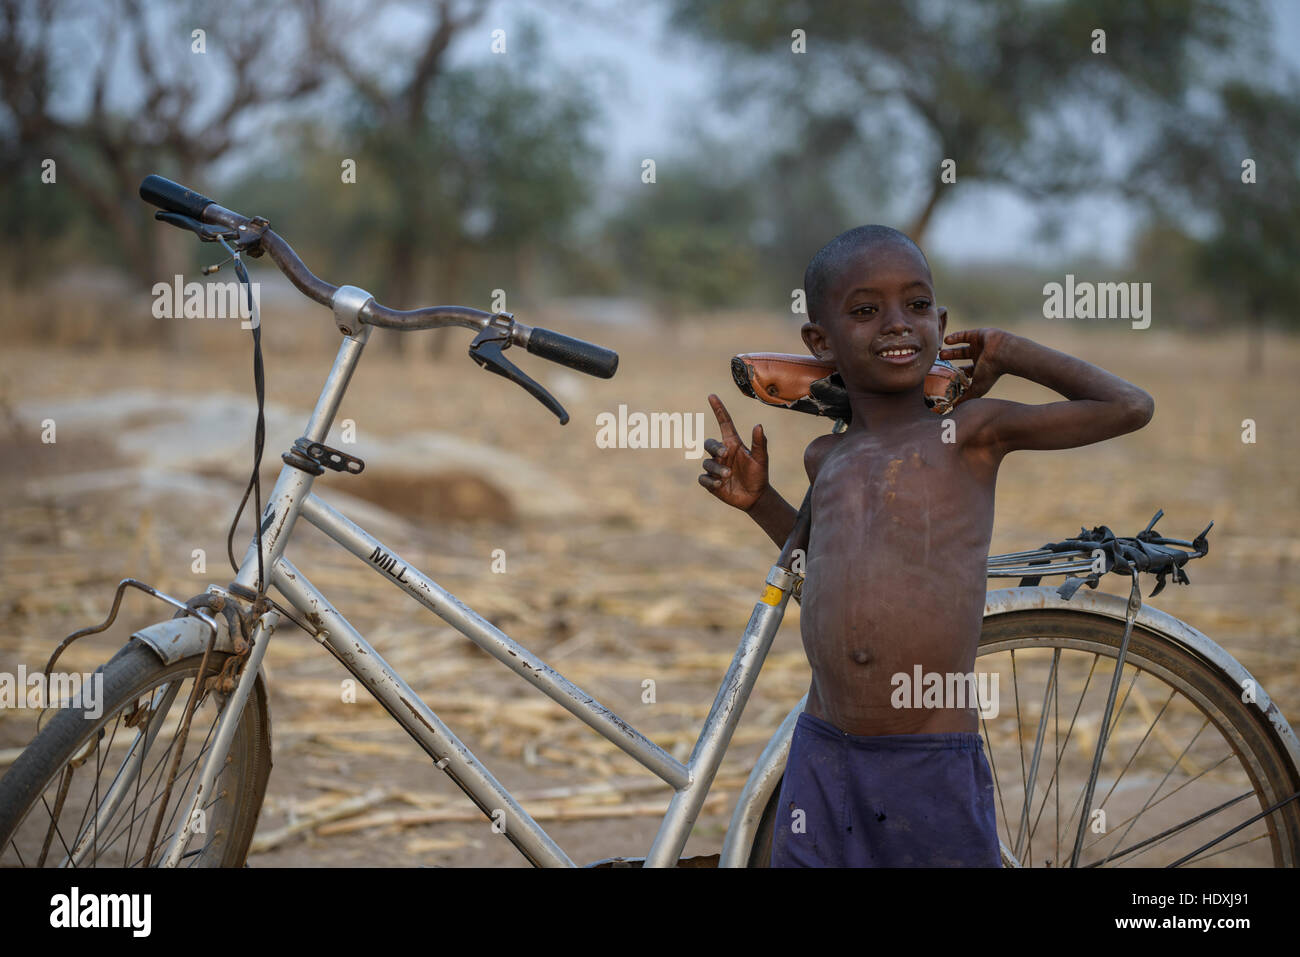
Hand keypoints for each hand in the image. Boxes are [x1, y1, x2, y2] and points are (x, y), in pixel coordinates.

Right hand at [698, 394, 769, 511]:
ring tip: (728, 476)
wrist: (755, 497)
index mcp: (733, 444)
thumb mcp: (761, 459)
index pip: (723, 423)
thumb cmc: (759, 475)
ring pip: (706, 463)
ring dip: (717, 468)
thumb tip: (758, 425)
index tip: (712, 396)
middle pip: (708, 443)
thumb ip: (759, 443)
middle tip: (725, 454)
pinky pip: (703, 478)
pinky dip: (710, 481)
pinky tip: (720, 485)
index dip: (718, 409)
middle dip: (714, 447)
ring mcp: (715, 468)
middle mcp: (722, 454)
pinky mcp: (711, 482)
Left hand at [939, 328, 1011, 404]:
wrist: (1003, 353)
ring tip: (940, 353)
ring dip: (951, 350)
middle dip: (950, 360)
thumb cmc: (992, 372)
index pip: (965, 372)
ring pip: (962, 348)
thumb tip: (954, 409)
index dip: (955, 374)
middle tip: (939, 362)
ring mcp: (979, 345)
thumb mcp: (977, 387)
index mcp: (980, 369)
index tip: (942, 376)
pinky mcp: (978, 334)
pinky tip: (946, 340)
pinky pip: (964, 334)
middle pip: (961, 358)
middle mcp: (980, 357)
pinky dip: (955, 337)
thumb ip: (966, 397)